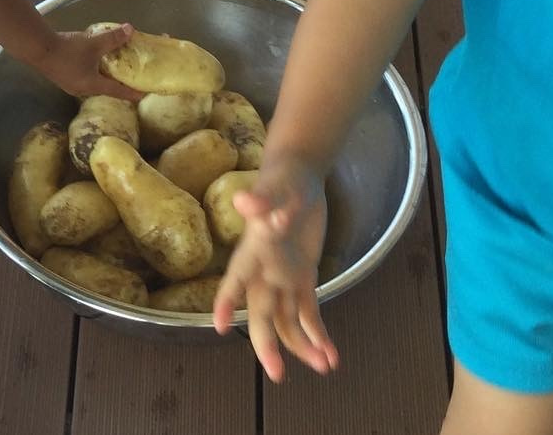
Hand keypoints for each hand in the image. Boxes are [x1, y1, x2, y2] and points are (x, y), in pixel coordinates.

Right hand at [28, 23, 141, 100]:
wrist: (38, 49)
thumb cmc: (68, 50)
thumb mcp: (94, 43)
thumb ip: (113, 38)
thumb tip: (130, 29)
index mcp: (93, 86)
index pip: (118, 92)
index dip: (132, 93)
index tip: (144, 94)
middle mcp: (83, 90)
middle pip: (106, 89)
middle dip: (118, 85)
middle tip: (130, 78)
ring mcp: (70, 86)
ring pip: (93, 84)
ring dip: (104, 78)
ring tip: (112, 69)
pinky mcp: (63, 78)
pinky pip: (83, 78)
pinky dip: (92, 72)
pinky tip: (91, 62)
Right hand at [212, 154, 336, 381]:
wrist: (297, 178)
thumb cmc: (281, 179)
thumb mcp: (275, 186)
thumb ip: (263, 199)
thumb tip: (246, 203)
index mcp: (252, 251)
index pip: (235, 279)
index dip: (227, 301)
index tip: (221, 326)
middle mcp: (264, 271)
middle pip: (262, 312)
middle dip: (268, 344)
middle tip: (277, 374)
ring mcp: (283, 278)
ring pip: (287, 321)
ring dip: (302, 346)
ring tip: (323, 366)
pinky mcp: (303, 278)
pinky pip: (308, 313)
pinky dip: (318, 334)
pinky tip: (331, 355)